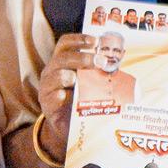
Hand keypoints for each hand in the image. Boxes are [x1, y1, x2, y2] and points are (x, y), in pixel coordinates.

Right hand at [35, 33, 94, 161]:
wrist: (67, 127)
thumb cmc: (80, 100)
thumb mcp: (89, 83)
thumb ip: (98, 72)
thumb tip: (121, 61)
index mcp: (62, 63)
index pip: (66, 44)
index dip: (79, 40)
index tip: (95, 41)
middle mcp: (52, 72)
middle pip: (63, 58)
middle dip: (83, 58)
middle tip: (101, 62)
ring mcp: (47, 88)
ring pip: (56, 75)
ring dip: (71, 76)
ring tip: (79, 81)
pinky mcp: (47, 105)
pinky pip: (53, 96)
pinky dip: (62, 96)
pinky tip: (70, 98)